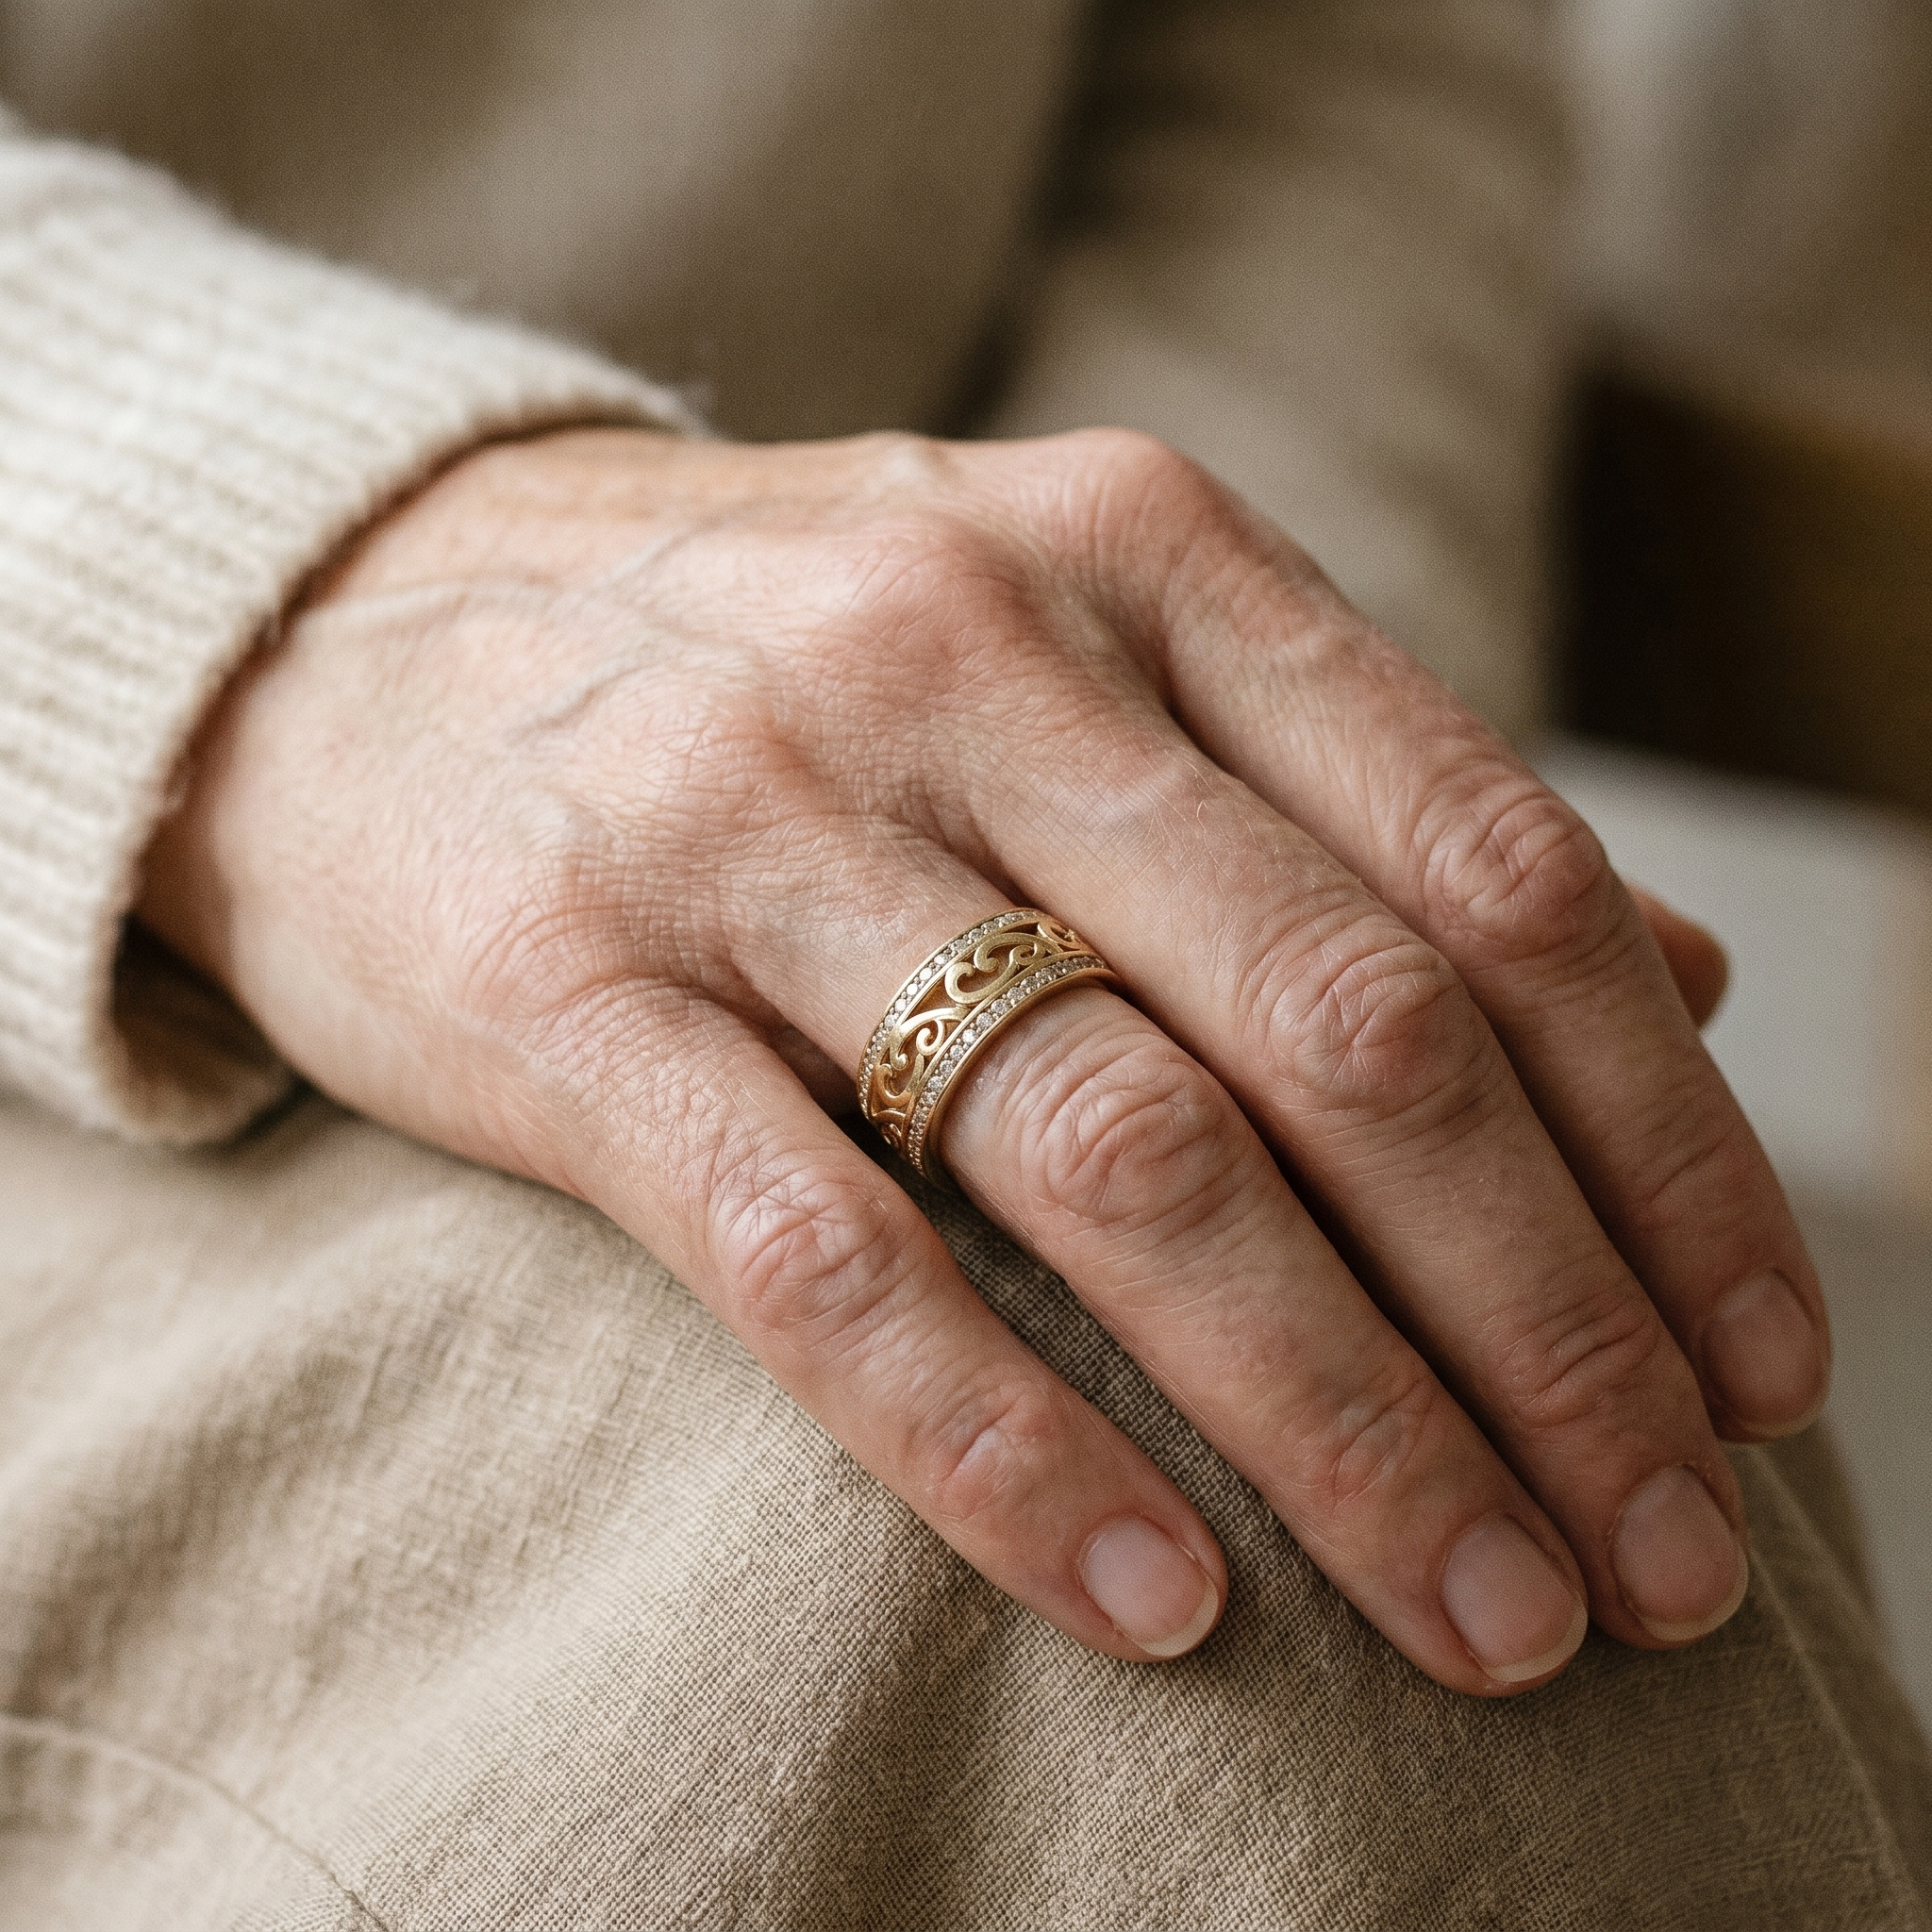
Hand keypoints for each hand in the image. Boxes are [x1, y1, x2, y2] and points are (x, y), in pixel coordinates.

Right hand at [139, 427, 1825, 1692]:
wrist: (357, 617)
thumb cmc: (775, 658)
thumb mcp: (1080, 638)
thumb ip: (1351, 796)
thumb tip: (1671, 982)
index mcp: (1136, 562)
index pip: (1493, 872)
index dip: (1664, 1146)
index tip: (1756, 1373)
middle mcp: (968, 658)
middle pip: (1350, 1036)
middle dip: (1552, 1330)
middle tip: (1661, 1567)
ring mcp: (751, 817)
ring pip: (1122, 1153)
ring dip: (1344, 1423)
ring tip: (1481, 1623)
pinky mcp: (558, 986)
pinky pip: (817, 1254)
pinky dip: (1005, 1445)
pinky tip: (1156, 1604)